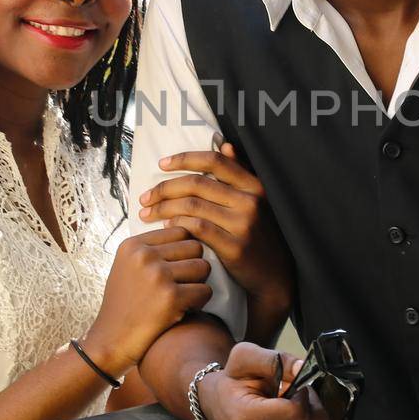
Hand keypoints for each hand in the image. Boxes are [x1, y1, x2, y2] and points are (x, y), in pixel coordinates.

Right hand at [84, 226, 212, 375]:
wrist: (111, 341)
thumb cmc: (124, 305)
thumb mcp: (127, 267)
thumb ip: (151, 248)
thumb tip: (188, 230)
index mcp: (133, 245)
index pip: (180, 231)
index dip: (184, 250)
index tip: (175, 267)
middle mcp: (144, 256)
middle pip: (195, 246)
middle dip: (194, 265)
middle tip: (182, 283)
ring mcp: (157, 275)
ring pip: (203, 267)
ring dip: (199, 283)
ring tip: (183, 295)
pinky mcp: (171, 298)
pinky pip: (205, 290)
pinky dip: (200, 302)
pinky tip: (185, 309)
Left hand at [138, 145, 293, 309]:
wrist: (273, 274)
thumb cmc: (258, 234)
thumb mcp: (256, 200)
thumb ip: (240, 173)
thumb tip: (225, 145)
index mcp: (253, 185)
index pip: (215, 161)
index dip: (185, 159)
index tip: (162, 164)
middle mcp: (250, 201)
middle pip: (197, 184)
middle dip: (165, 188)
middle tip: (145, 197)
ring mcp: (243, 224)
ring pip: (193, 206)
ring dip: (164, 208)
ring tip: (148, 213)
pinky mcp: (235, 247)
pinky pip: (198, 229)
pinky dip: (177, 225)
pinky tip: (167, 227)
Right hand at [197, 341, 337, 419]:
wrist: (221, 410)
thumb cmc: (236, 381)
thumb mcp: (245, 357)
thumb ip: (275, 360)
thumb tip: (304, 368)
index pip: (299, 413)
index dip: (304, 394)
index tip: (294, 387)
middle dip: (315, 405)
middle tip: (300, 397)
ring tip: (302, 411)